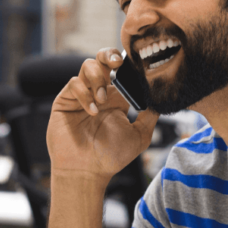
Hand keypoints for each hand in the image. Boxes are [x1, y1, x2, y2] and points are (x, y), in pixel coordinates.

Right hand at [47, 47, 159, 179]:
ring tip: (103, 100)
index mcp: (117, 98)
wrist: (88, 171)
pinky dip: (84, 94)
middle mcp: (99, 92)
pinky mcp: (65, 101)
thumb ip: (151, 116)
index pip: (122, 71)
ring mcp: (82, 95)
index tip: (137, 64)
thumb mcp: (139, 136)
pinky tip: (92, 111)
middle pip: (102, 59)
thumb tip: (161, 98)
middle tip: (118, 63)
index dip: (128, 63)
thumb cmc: (112, 157)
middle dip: (110, 55)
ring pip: (87, 66)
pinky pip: (74, 84)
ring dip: (97, 78)